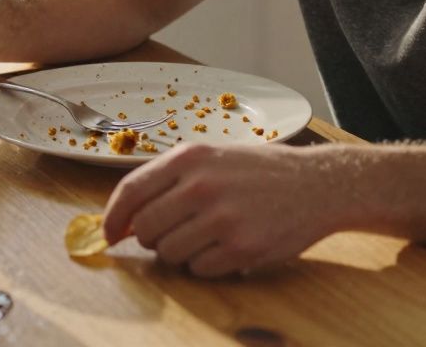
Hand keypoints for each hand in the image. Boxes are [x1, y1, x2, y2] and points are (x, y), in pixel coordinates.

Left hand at [102, 142, 334, 276]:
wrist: (316, 184)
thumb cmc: (258, 172)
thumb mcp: (211, 157)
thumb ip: (167, 182)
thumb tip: (123, 221)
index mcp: (189, 157)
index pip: (130, 192)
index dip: (113, 218)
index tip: (110, 233)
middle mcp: (201, 186)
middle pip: (144, 228)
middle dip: (151, 237)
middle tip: (173, 232)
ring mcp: (222, 218)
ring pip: (169, 252)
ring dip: (180, 252)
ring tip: (205, 236)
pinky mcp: (242, 247)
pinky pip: (199, 269)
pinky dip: (206, 264)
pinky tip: (225, 246)